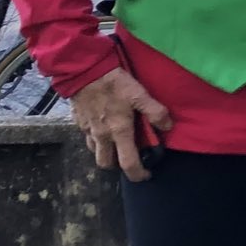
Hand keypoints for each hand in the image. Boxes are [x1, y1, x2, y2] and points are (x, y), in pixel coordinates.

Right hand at [71, 67, 172, 181]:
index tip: (146, 175)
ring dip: (105, 151)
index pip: (128, 164)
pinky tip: (104, 125)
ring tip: (117, 141)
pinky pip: (87, 136)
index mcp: (118, 132)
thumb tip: (167, 126)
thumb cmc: (113, 82)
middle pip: (105, 163)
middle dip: (117, 165)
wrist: (83, 70)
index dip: (138, 174)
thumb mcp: (139, 94)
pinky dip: (96, 137)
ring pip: (94, 151)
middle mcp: (101, 135)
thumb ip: (155, 111)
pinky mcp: (78, 121)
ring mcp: (87, 129)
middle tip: (129, 157)